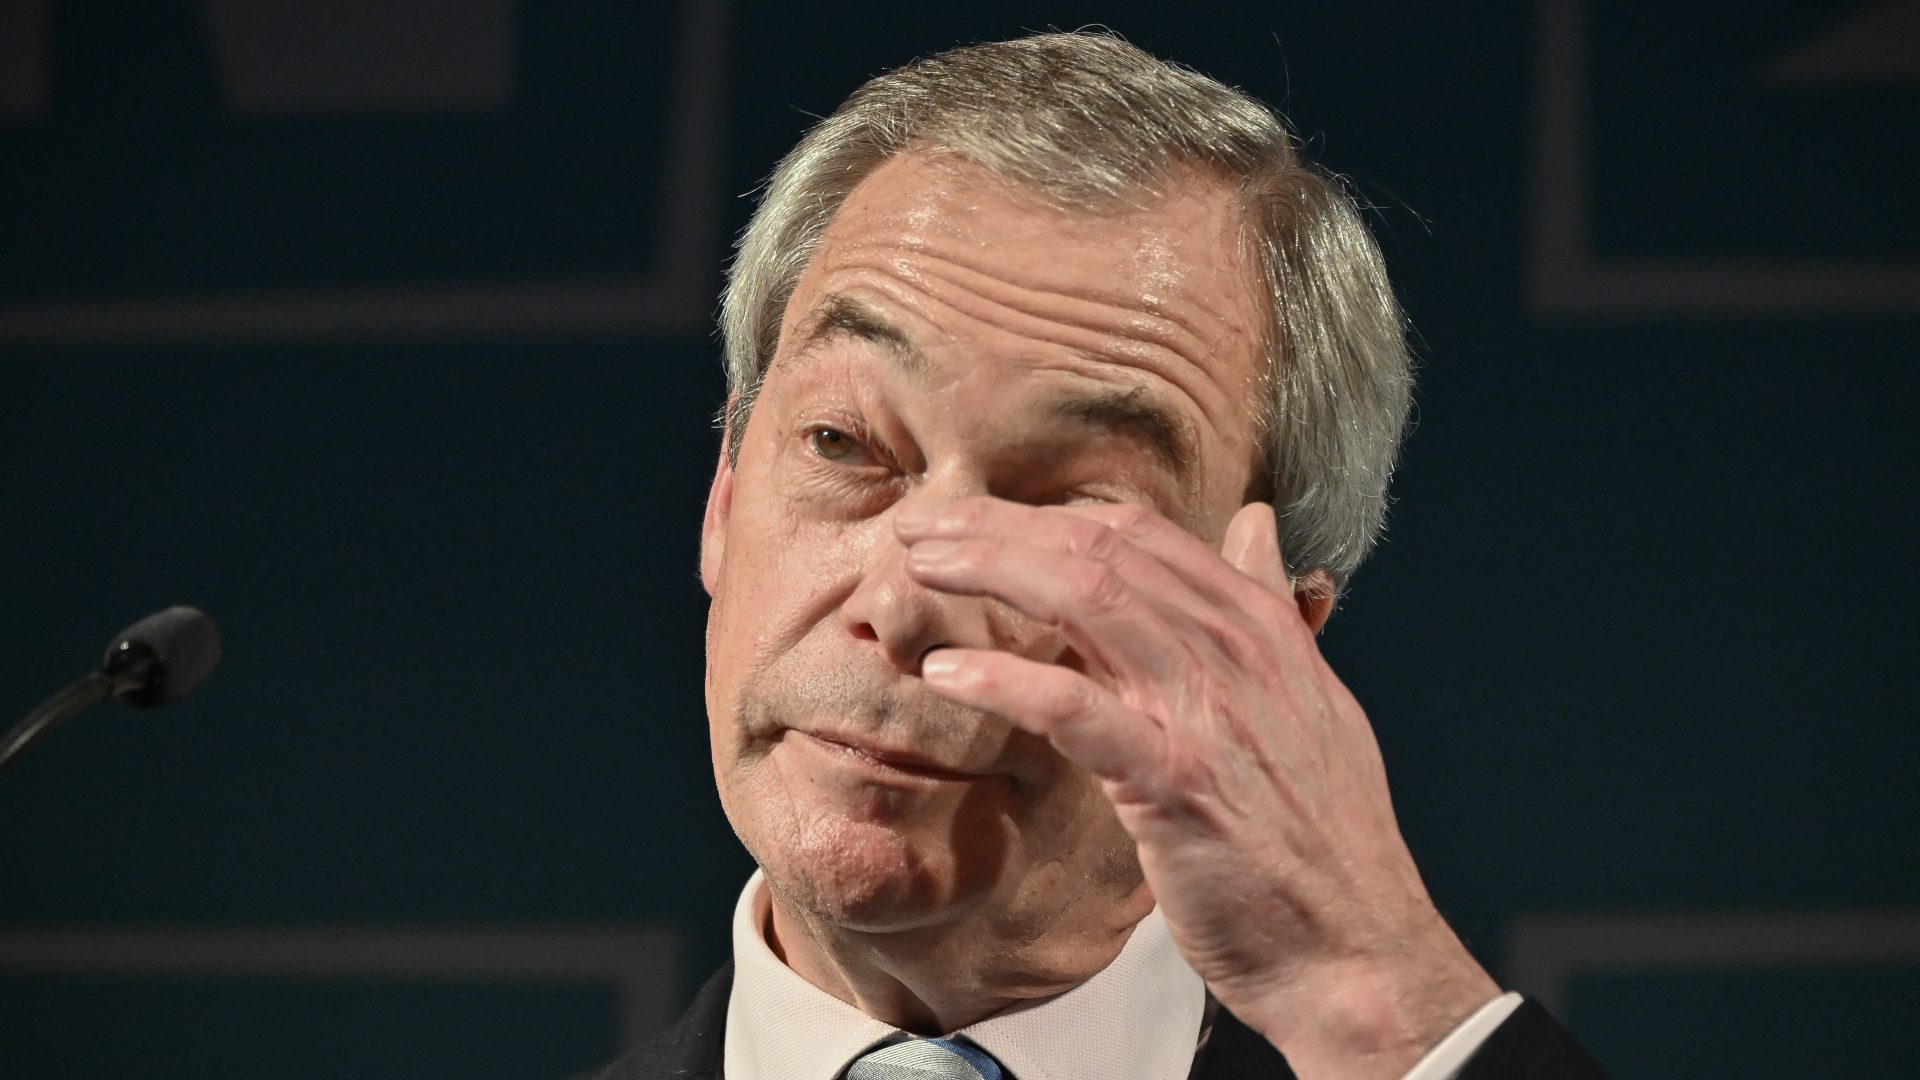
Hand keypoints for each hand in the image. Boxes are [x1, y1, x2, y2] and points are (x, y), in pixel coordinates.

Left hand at [896, 496, 1498, 1079]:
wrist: (1357, 954)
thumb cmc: (1323, 842)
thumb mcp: (1312, 700)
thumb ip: (1268, 609)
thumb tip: (1253, 524)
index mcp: (1261, 631)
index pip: (1142, 536)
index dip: (1050, 515)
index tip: (979, 519)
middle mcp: (1234, 654)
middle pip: (1099, 551)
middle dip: (999, 527)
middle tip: (922, 528)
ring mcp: (1204, 714)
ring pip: (1084, 600)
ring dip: (990, 571)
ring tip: (918, 569)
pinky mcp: (1173, 782)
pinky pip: (1075, 709)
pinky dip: (1006, 680)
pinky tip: (946, 674)